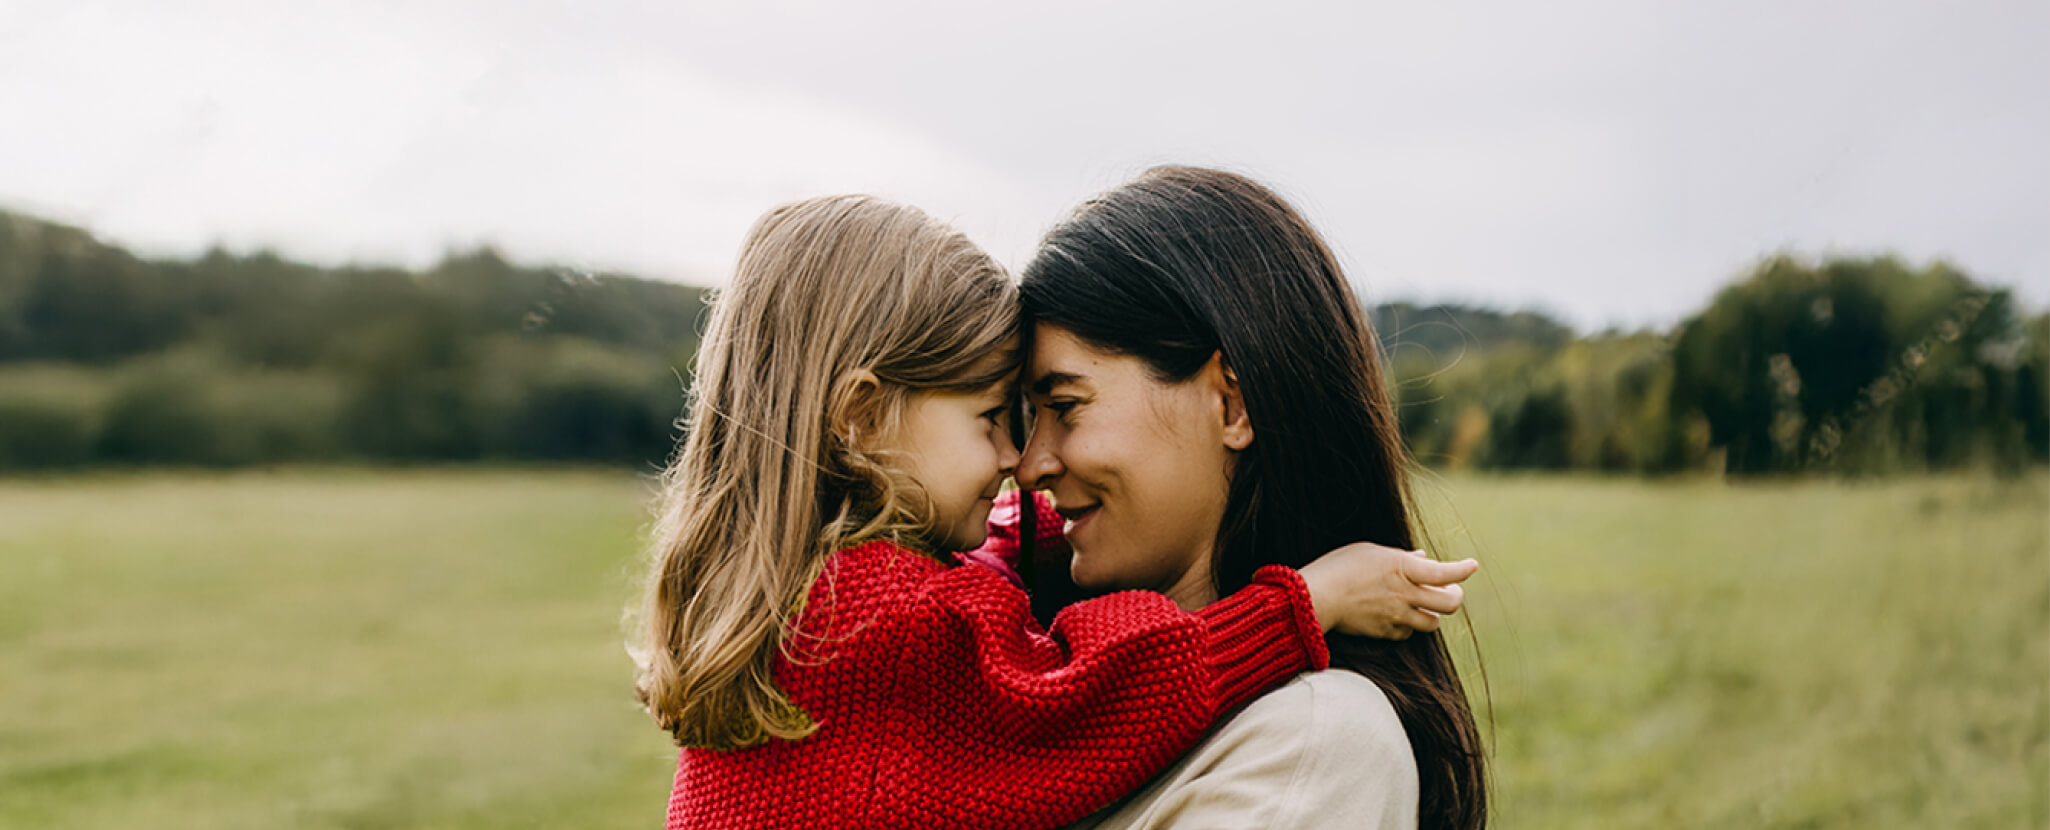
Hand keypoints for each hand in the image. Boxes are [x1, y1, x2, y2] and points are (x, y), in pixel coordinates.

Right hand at [1298, 543, 1478, 639]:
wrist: (1316, 597)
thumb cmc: (1339, 567)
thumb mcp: (1370, 552)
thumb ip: (1400, 557)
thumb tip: (1422, 558)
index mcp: (1403, 568)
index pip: (1445, 572)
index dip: (1463, 569)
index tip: (1472, 565)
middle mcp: (1405, 594)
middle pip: (1449, 604)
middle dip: (1454, 597)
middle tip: (1450, 591)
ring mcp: (1397, 616)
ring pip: (1432, 623)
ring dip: (1432, 613)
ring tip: (1422, 604)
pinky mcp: (1385, 632)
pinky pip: (1407, 632)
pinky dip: (1408, 625)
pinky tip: (1397, 615)